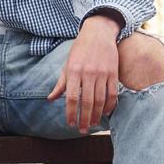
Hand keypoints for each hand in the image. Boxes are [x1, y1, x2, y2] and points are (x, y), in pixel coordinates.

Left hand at [47, 17, 120, 131]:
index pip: (71, 97)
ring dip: (96, 115)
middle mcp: (87, 73)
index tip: (71, 124)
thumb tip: (50, 99)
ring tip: (93, 125)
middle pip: (86, 102)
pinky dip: (110, 105)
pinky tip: (105, 113)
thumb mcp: (67, 64)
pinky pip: (112, 93)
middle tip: (82, 130)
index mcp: (73, 71)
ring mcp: (102, 73)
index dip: (70, 113)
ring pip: (100, 100)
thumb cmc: (79, 50)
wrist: (98, 33)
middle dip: (84, 119)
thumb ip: (60, 84)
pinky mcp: (113, 73)